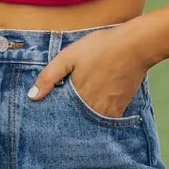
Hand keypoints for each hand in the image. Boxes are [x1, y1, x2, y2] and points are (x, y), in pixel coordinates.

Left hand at [27, 20, 147, 117]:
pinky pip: (105, 119)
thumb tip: (32, 96)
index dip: (53, 118)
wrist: (136, 46)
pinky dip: (97, 116)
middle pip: (75, 123)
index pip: (60, 117)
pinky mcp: (121, 107)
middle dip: (67, 122)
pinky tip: (93, 106)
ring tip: (75, 114)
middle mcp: (93, 109)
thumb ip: (49, 76)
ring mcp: (109, 110)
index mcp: (78, 98)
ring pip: (90, 122)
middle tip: (59, 122)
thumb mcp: (69, 56)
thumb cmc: (101, 47)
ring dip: (82, 121)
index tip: (45, 120)